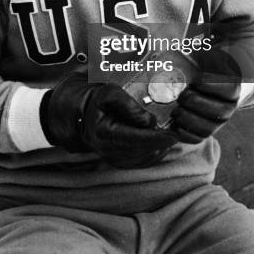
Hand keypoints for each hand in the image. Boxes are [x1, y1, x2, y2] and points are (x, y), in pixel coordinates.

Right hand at [40, 72, 176, 167]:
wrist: (79, 115)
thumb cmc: (95, 100)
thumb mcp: (109, 93)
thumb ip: (129, 105)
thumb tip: (149, 121)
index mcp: (106, 133)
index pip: (137, 139)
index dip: (158, 139)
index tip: (174, 135)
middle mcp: (110, 150)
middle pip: (144, 150)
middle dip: (161, 142)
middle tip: (175, 130)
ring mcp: (114, 158)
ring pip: (145, 158)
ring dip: (159, 148)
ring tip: (168, 134)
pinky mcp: (119, 161)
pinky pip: (141, 161)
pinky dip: (153, 152)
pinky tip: (160, 142)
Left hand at [169, 50, 240, 143]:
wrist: (217, 80)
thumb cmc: (209, 64)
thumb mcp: (212, 54)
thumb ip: (209, 47)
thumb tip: (198, 25)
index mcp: (234, 86)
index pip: (228, 88)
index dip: (211, 85)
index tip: (196, 79)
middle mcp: (230, 106)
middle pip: (218, 111)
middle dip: (196, 103)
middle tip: (181, 96)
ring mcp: (219, 120)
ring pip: (208, 127)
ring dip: (189, 120)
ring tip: (175, 110)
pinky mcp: (207, 129)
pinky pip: (199, 138)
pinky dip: (185, 135)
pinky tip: (174, 125)